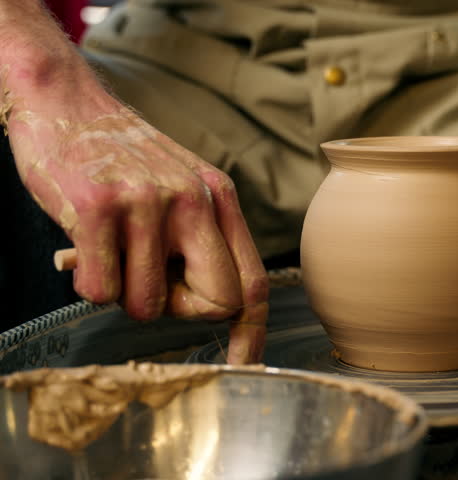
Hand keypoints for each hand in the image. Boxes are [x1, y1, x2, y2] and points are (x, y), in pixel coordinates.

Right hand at [8, 97, 267, 363]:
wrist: (65, 100)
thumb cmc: (122, 156)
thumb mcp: (183, 187)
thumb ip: (205, 239)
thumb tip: (218, 308)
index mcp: (219, 198)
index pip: (253, 281)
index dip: (251, 330)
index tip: (242, 361)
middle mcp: (194, 200)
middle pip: (215, 302)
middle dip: (180, 309)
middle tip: (148, 281)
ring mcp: (148, 202)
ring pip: (148, 304)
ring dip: (124, 292)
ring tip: (111, 249)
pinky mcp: (98, 207)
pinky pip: (101, 290)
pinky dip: (89, 283)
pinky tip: (85, 245)